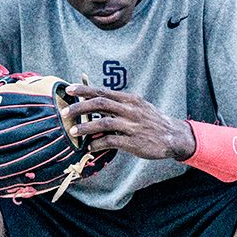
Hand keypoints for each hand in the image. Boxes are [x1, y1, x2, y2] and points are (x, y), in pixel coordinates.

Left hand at [61, 85, 197, 159]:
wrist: (172, 136)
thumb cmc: (151, 121)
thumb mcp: (138, 106)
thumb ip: (118, 104)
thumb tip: (95, 103)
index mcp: (129, 99)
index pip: (103, 92)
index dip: (84, 90)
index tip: (69, 90)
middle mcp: (130, 110)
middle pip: (100, 104)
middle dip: (79, 107)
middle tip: (64, 113)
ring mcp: (132, 126)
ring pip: (103, 122)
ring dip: (85, 127)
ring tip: (73, 131)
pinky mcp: (133, 142)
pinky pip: (111, 141)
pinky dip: (97, 143)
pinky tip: (90, 146)